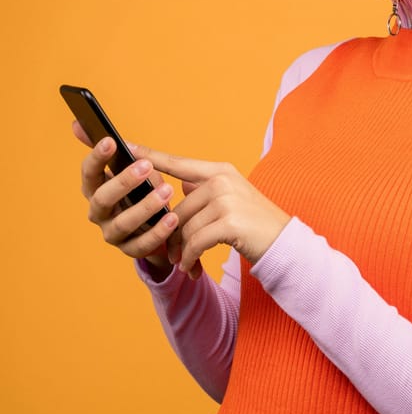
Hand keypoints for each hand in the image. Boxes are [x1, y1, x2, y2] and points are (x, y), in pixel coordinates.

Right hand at [75, 121, 182, 278]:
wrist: (157, 222)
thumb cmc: (143, 188)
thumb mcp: (134, 167)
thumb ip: (118, 150)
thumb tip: (79, 123)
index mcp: (97, 189)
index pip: (88, 173)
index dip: (97, 158)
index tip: (111, 140)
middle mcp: (99, 212)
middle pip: (102, 199)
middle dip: (123, 182)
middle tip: (146, 166)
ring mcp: (113, 233)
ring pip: (122, 223)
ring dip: (144, 207)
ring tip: (167, 190)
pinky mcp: (131, 250)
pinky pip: (142, 244)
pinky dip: (158, 231)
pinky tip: (173, 217)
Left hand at [136, 146, 290, 279]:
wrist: (283, 241)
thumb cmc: (254, 222)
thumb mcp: (231, 197)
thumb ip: (204, 188)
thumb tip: (181, 183)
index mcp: (220, 171)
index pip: (178, 163)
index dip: (151, 156)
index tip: (127, 146)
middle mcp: (223, 180)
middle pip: (178, 208)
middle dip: (172, 236)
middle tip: (173, 255)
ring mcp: (227, 199)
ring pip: (185, 227)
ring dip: (182, 251)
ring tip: (186, 263)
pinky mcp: (229, 222)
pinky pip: (195, 242)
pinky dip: (190, 258)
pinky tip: (193, 267)